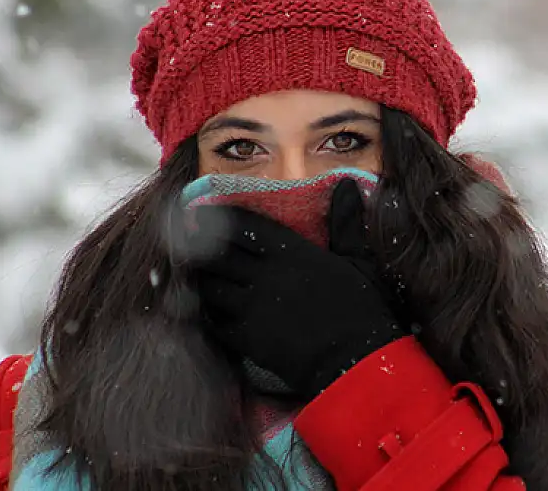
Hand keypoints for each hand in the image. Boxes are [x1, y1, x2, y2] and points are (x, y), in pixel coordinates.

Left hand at [185, 179, 402, 398]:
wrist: (356, 362)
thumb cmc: (363, 309)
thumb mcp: (359, 261)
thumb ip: (346, 223)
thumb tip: (346, 185)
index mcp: (292, 253)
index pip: (245, 226)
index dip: (221, 218)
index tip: (205, 212)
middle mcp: (266, 276)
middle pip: (218, 255)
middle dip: (199, 246)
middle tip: (185, 240)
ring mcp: (253, 308)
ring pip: (211, 287)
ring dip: (202, 280)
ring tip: (195, 275)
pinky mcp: (247, 339)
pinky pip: (215, 321)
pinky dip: (209, 313)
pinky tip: (209, 310)